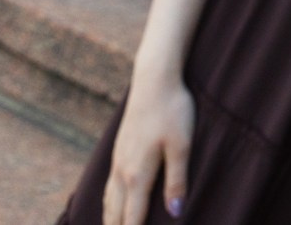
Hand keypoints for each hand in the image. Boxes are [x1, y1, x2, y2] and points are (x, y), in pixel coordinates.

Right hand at [103, 69, 194, 224]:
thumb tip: (175, 213)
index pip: (131, 219)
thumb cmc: (172, 111)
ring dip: (110, 221)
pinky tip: (112, 204)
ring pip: (109, 201)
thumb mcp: (182, 145)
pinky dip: (109, 204)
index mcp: (137, 176)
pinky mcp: (118, 150)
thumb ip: (178, 180)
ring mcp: (117, 161)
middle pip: (115, 215)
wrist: (153, 79)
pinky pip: (109, 187)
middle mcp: (122, 172)